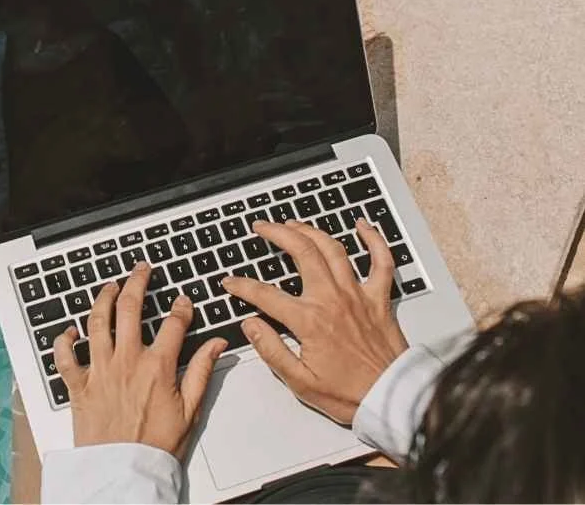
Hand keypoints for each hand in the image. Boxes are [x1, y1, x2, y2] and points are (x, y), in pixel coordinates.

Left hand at [54, 262, 227, 457]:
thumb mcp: (191, 410)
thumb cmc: (156, 446)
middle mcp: (126, 361)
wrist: (124, 473)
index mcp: (157, 366)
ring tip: (110, 286)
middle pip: (130, 308)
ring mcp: (100, 370)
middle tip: (141, 270)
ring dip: (103, 298)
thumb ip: (203, 371)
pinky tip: (69, 331)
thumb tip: (217, 344)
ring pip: (97, 321)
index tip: (182, 300)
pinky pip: (65, 357)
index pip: (173, 322)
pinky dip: (63, 341)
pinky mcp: (79, 386)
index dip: (180, 306)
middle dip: (137, 282)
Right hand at [222, 219, 408, 423]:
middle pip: (301, 251)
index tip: (230, 281)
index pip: (265, 294)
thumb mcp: (300, 382)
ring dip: (310, 230)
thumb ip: (271, 350)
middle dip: (277, 233)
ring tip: (294, 223)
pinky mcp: (379, 298)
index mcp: (310, 321)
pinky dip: (374, 240)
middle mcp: (333, 299)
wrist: (392, 400)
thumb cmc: (350, 394)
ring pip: (333, 248)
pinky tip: (363, 225)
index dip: (242, 285)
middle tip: (262, 227)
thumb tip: (250, 325)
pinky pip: (381, 261)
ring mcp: (357, 294)